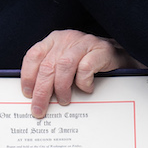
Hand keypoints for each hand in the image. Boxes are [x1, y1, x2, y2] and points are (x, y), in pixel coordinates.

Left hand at [21, 29, 143, 118]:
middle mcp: (67, 39)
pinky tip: (86, 89)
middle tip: (40, 109)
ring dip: (61, 88)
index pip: (34, 56)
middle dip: (42, 91)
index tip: (28, 94)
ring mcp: (84, 43)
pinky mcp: (101, 50)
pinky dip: (83, 82)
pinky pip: (85, 68)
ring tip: (64, 100)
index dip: (28, 76)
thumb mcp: (66, 66)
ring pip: (64, 66)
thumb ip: (51, 73)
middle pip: (47, 66)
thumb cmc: (89, 64)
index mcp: (54, 40)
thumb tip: (35, 96)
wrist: (120, 57)